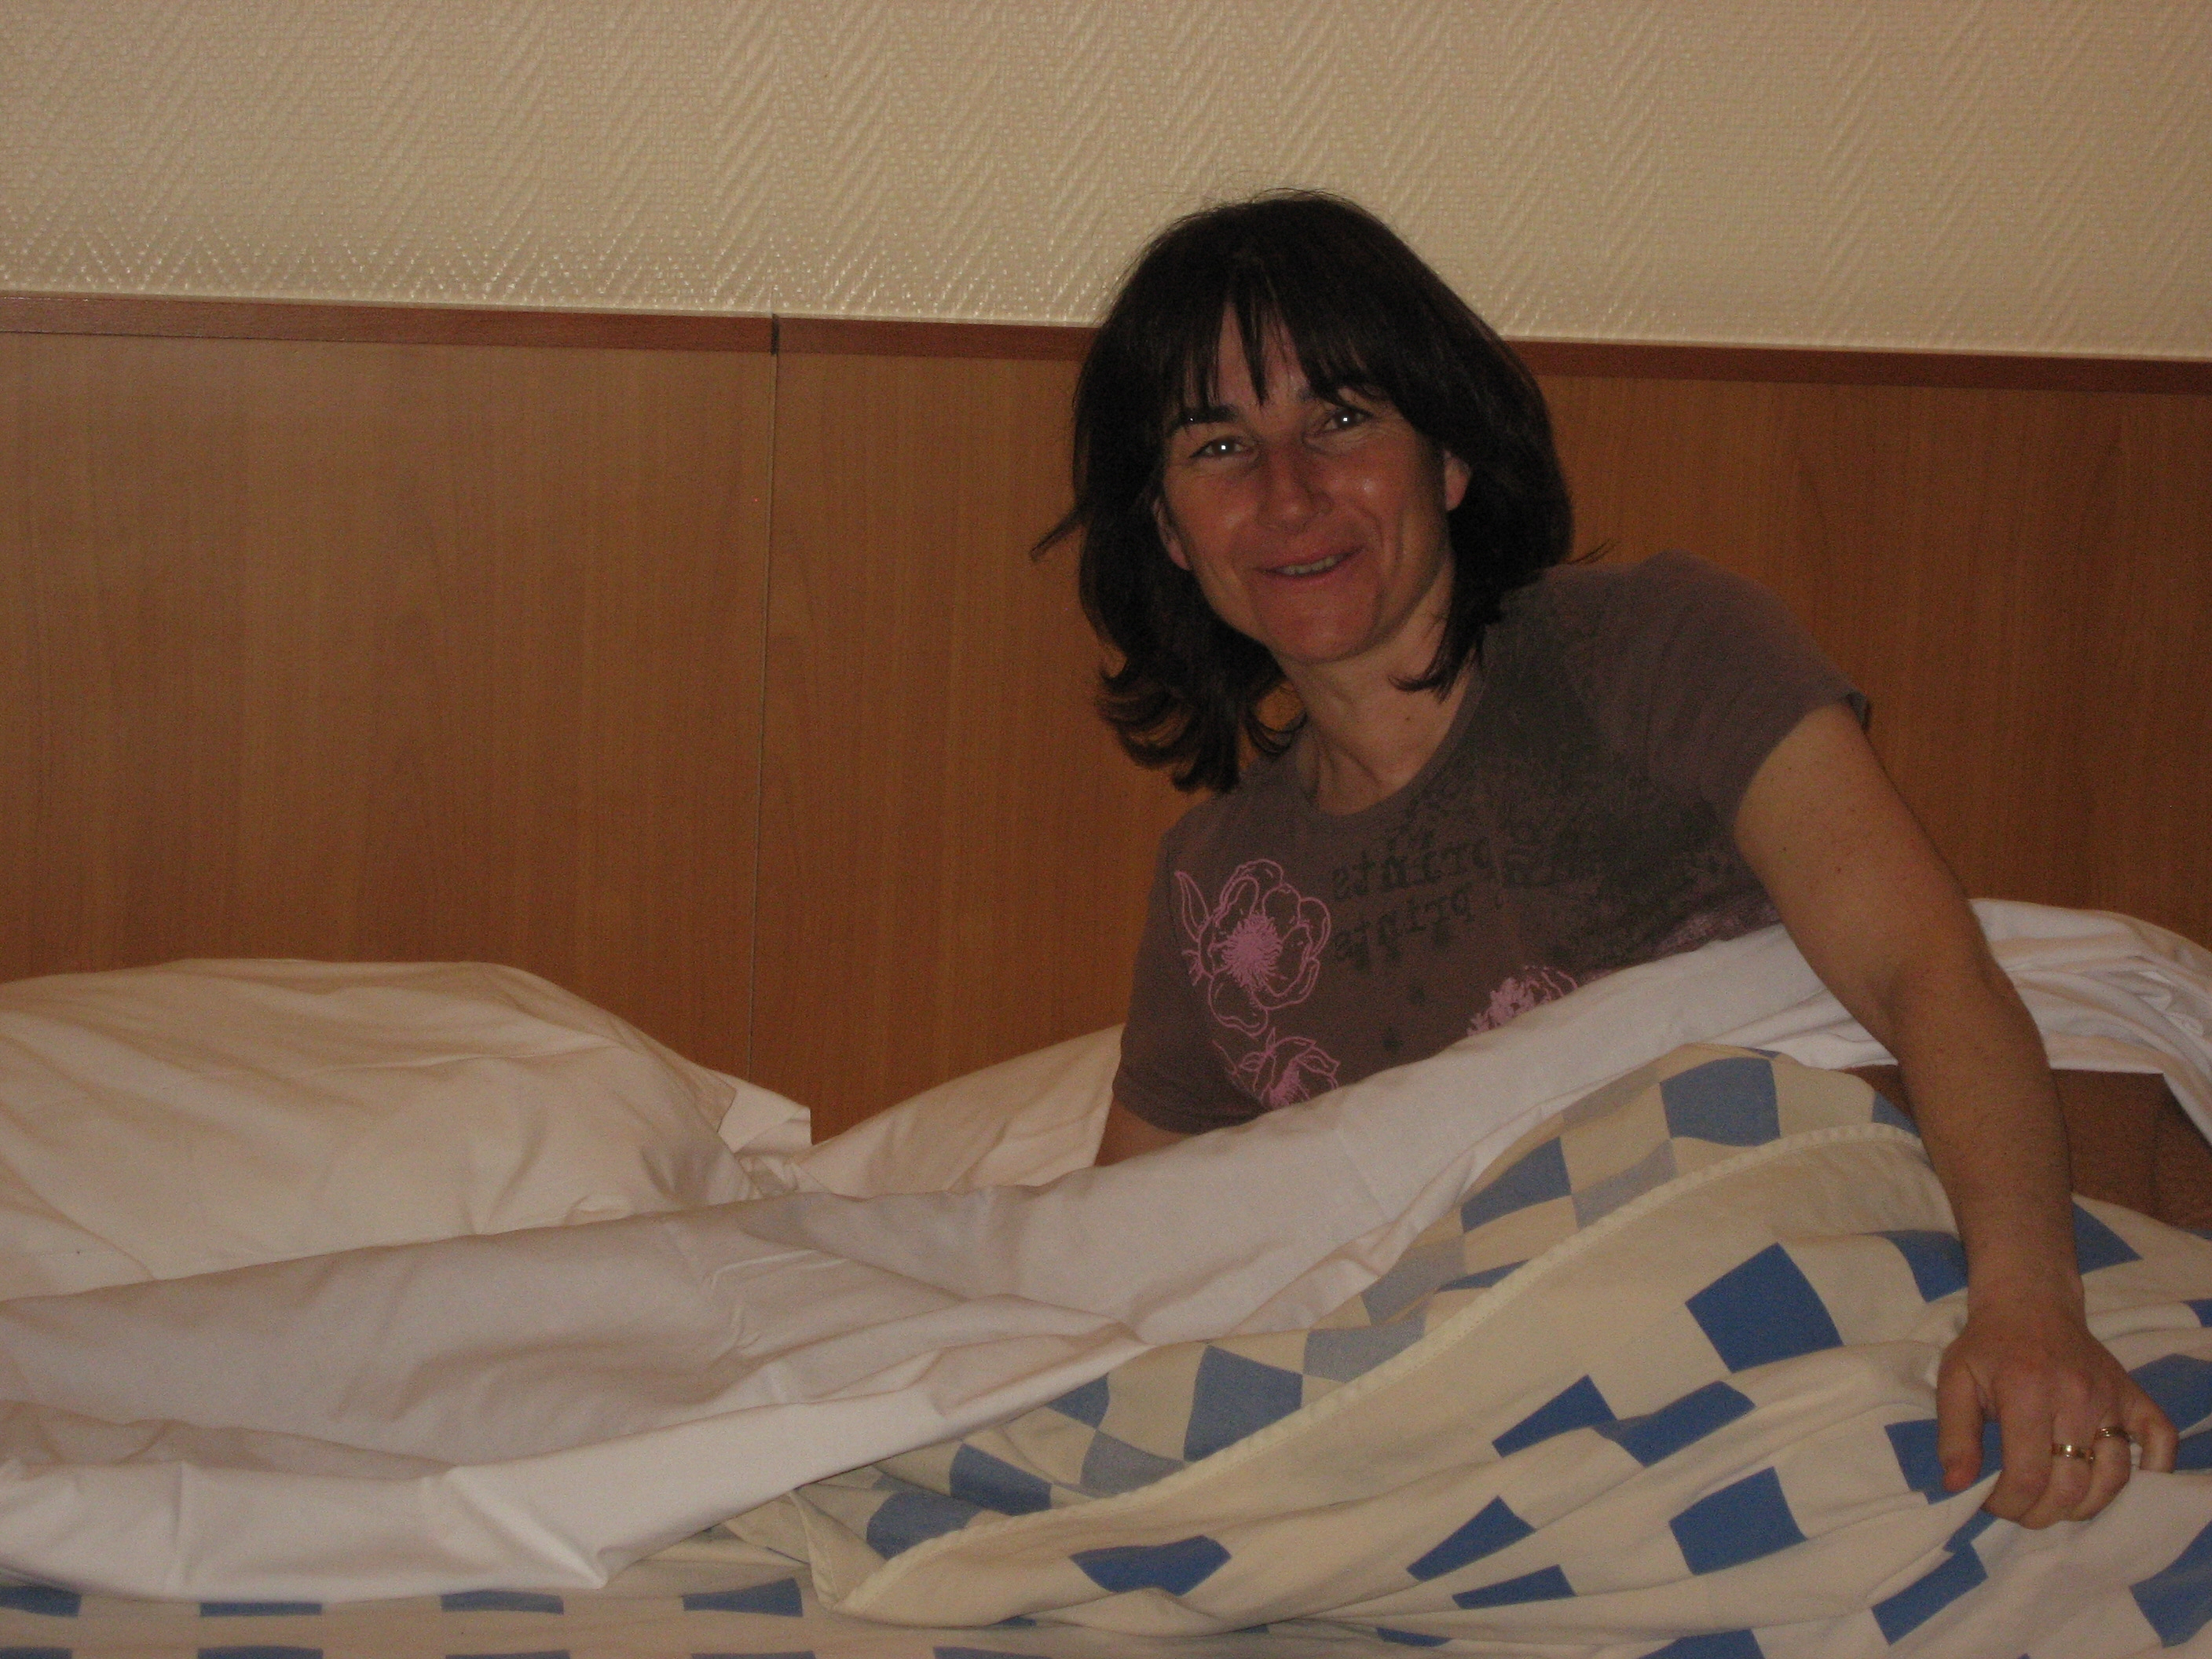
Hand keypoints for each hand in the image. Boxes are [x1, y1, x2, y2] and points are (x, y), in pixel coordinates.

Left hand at [1936, 1293, 2177, 1525]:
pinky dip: (2154, 1470)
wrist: (2030, 1303)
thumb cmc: (1989, 1346)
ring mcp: (2111, 1397)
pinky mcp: (2134, 1396)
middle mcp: (2076, 1396)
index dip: (2009, 1503)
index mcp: (2026, 1390)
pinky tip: (2117, 1484)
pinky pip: (2161, 1440)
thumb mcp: (1954, 1381)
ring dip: (2086, 1505)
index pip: (2027, 1473)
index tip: (1993, 1504)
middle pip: (2072, 1484)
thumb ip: (1954, 1436)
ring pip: (2115, 1476)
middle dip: (2043, 1513)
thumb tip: (1957, 1486)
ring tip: (2058, 1504)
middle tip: (2023, 1511)